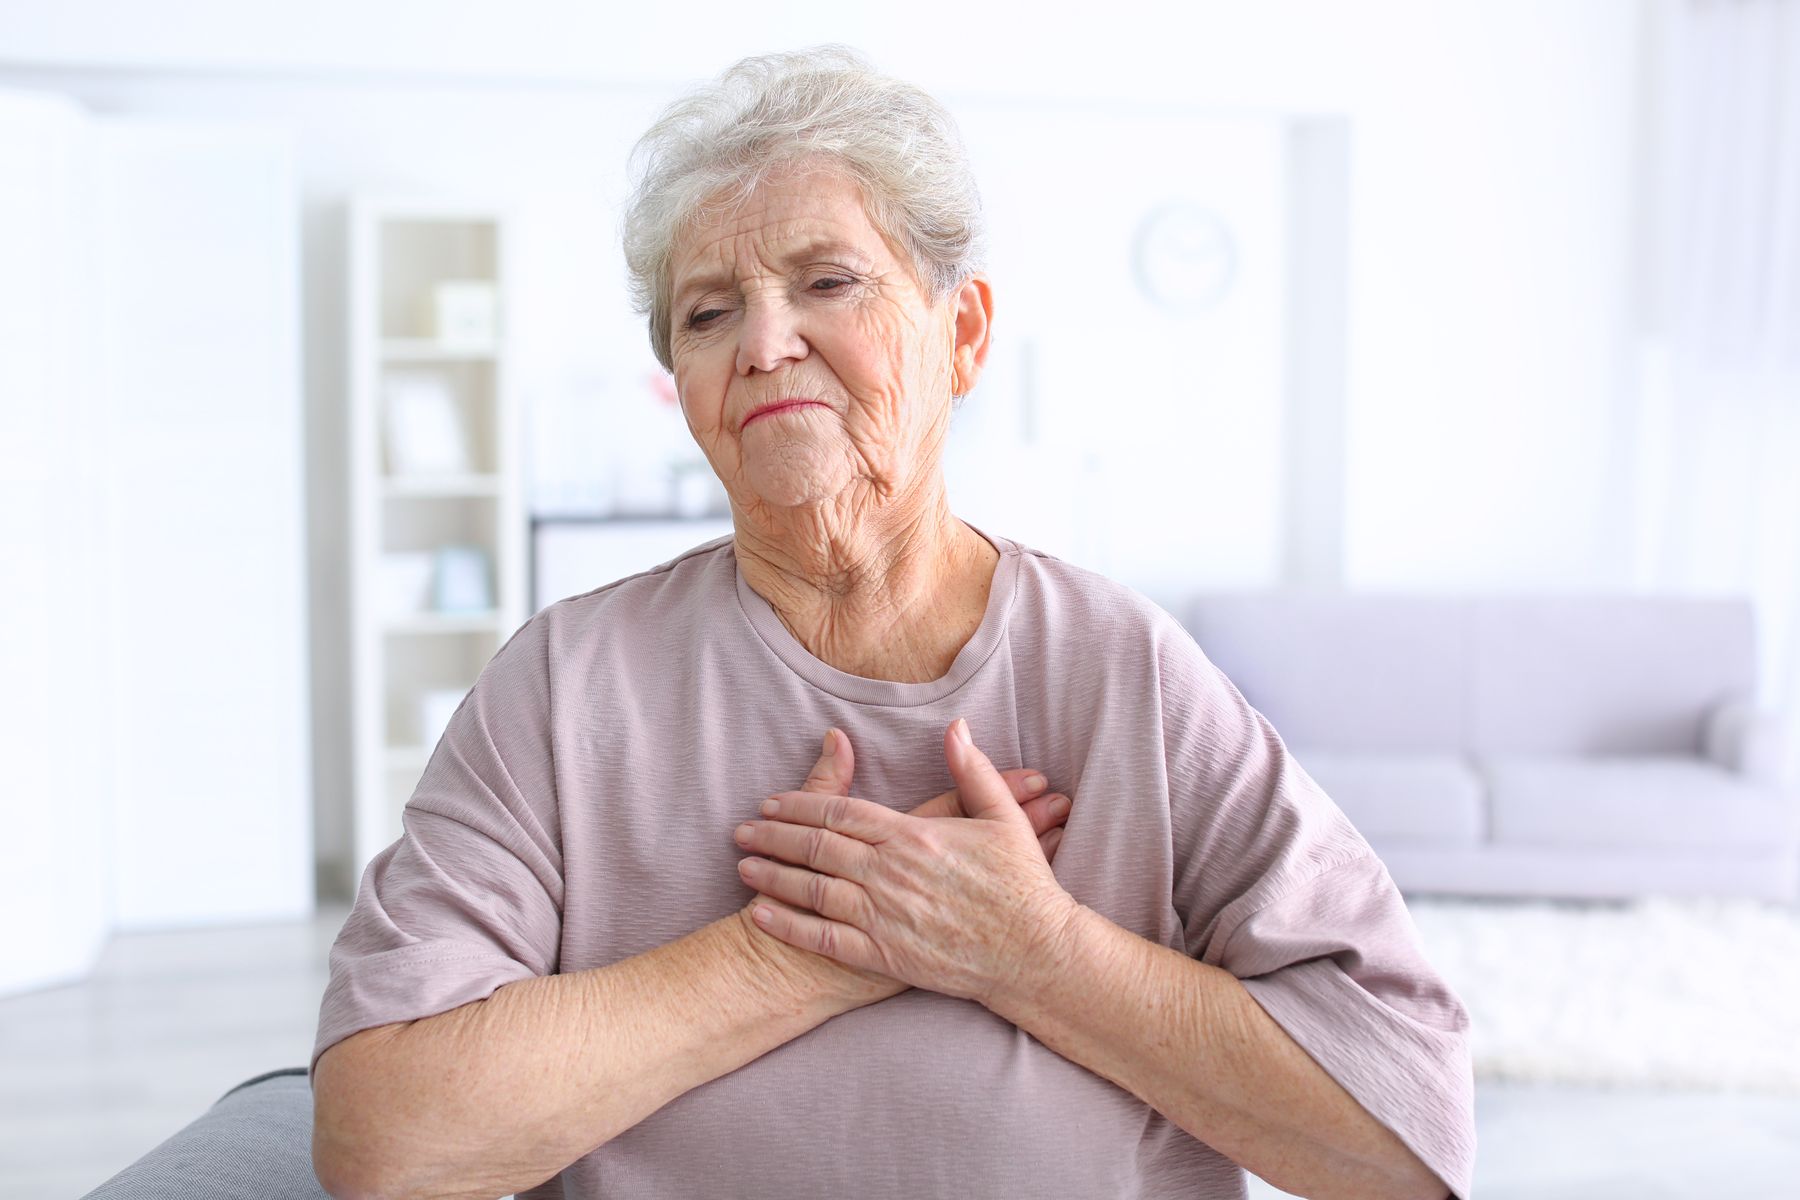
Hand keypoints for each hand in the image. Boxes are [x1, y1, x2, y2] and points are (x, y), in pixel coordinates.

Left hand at [735, 719, 1079, 1007]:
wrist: (1034, 953)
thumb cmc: (1021, 885)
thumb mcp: (1002, 818)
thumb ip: (972, 770)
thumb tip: (955, 727)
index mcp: (914, 835)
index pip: (842, 811)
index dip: (801, 803)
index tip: (770, 801)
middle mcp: (891, 873)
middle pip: (817, 846)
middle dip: (774, 836)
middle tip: (741, 830)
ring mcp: (885, 915)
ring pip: (813, 890)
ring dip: (773, 876)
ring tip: (742, 867)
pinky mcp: (885, 955)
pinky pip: (825, 939)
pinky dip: (789, 926)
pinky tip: (761, 915)